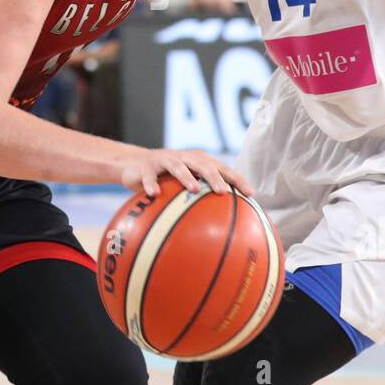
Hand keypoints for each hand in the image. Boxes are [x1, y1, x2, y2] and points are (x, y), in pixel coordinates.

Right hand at [118, 147, 253, 198]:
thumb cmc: (166, 179)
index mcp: (199, 162)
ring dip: (186, 176)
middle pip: (203, 164)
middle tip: (223, 191)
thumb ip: (204, 200)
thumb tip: (228, 227)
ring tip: (193, 189)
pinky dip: (151, 184)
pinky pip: (149, 176)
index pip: (222, 168)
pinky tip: (154, 194)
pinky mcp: (146, 166)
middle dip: (214, 176)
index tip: (251, 194)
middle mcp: (184, 158)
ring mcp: (165, 160)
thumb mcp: (186, 186)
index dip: (237, 179)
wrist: (134, 164)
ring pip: (177, 165)